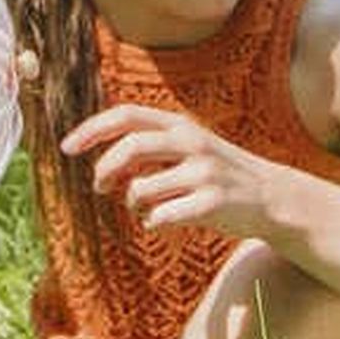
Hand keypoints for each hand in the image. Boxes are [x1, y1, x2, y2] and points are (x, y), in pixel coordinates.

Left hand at [60, 103, 296, 242]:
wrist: (273, 198)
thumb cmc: (220, 174)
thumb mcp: (190, 147)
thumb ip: (153, 145)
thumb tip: (102, 156)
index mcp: (181, 125)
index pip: (126, 115)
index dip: (91, 129)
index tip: (66, 147)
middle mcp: (191, 142)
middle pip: (130, 146)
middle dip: (104, 169)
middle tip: (99, 187)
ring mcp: (203, 172)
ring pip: (141, 188)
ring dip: (133, 204)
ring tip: (146, 209)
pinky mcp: (211, 202)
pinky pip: (160, 216)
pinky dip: (152, 223)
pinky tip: (163, 222)